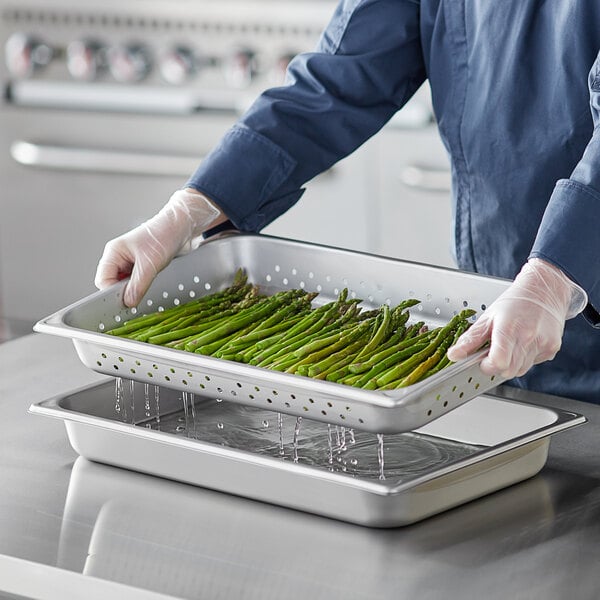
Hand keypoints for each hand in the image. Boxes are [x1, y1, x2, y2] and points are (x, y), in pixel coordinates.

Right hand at [95, 188, 223, 306]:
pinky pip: (136, 281)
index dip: (112, 292)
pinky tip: (150, 285)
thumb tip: (128, 302)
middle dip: (123, 292)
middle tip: (136, 298)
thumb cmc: (163, 235)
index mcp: (114, 252)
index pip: (102, 280)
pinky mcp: (142, 265)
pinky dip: (141, 286)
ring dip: (134, 289)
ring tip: (145, 287)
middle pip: (112, 283)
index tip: (124, 302)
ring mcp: (130, 261)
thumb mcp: (150, 264)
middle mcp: (119, 257)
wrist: (182, 227)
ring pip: (125, 284)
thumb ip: (138, 285)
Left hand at [446, 258, 586, 378]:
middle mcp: (528, 337)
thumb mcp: (487, 317)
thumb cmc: (514, 302)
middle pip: (509, 371)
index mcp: (508, 328)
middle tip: (494, 352)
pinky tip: (523, 344)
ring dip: (511, 364)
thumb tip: (453, 355)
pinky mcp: (552, 348)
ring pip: (521, 370)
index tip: (483, 360)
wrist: (544, 290)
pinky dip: (524, 359)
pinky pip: (533, 364)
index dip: (487, 366)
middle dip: (497, 366)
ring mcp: (542, 344)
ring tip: (509, 345)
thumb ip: (470, 339)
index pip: (498, 362)